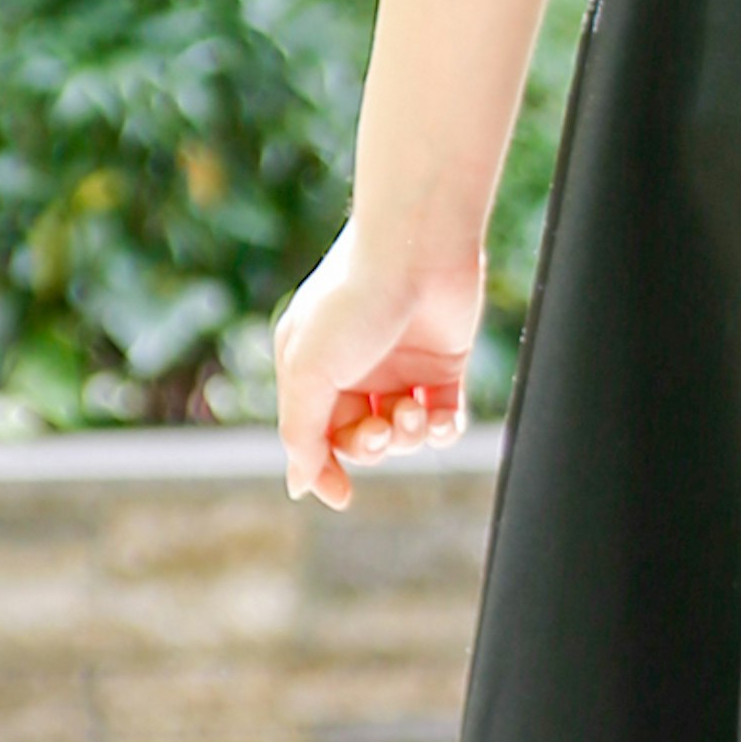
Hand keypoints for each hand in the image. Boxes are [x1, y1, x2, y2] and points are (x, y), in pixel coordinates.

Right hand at [272, 229, 484, 508]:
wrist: (416, 247)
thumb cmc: (353, 301)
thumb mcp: (308, 370)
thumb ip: (301, 431)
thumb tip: (297, 485)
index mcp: (310, 367)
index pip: (313, 435)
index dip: (324, 469)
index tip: (341, 494)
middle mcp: (353, 370)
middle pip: (360, 438)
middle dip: (371, 446)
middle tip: (382, 431)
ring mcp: (399, 367)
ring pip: (403, 434)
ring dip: (408, 436)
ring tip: (413, 414)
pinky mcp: (442, 364)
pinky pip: (442, 418)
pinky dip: (442, 429)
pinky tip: (439, 420)